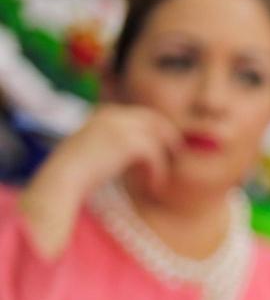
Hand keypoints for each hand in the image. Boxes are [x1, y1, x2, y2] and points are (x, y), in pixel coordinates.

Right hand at [18, 104, 181, 257]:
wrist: (63, 177)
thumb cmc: (75, 171)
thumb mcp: (95, 149)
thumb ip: (116, 145)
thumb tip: (137, 154)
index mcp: (105, 113)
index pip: (141, 115)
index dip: (157, 130)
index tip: (166, 146)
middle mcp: (114, 114)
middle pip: (155, 120)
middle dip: (169, 137)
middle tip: (177, 155)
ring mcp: (121, 126)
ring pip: (158, 139)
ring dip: (163, 160)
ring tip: (161, 177)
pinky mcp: (128, 142)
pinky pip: (155, 155)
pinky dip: (159, 171)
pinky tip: (156, 186)